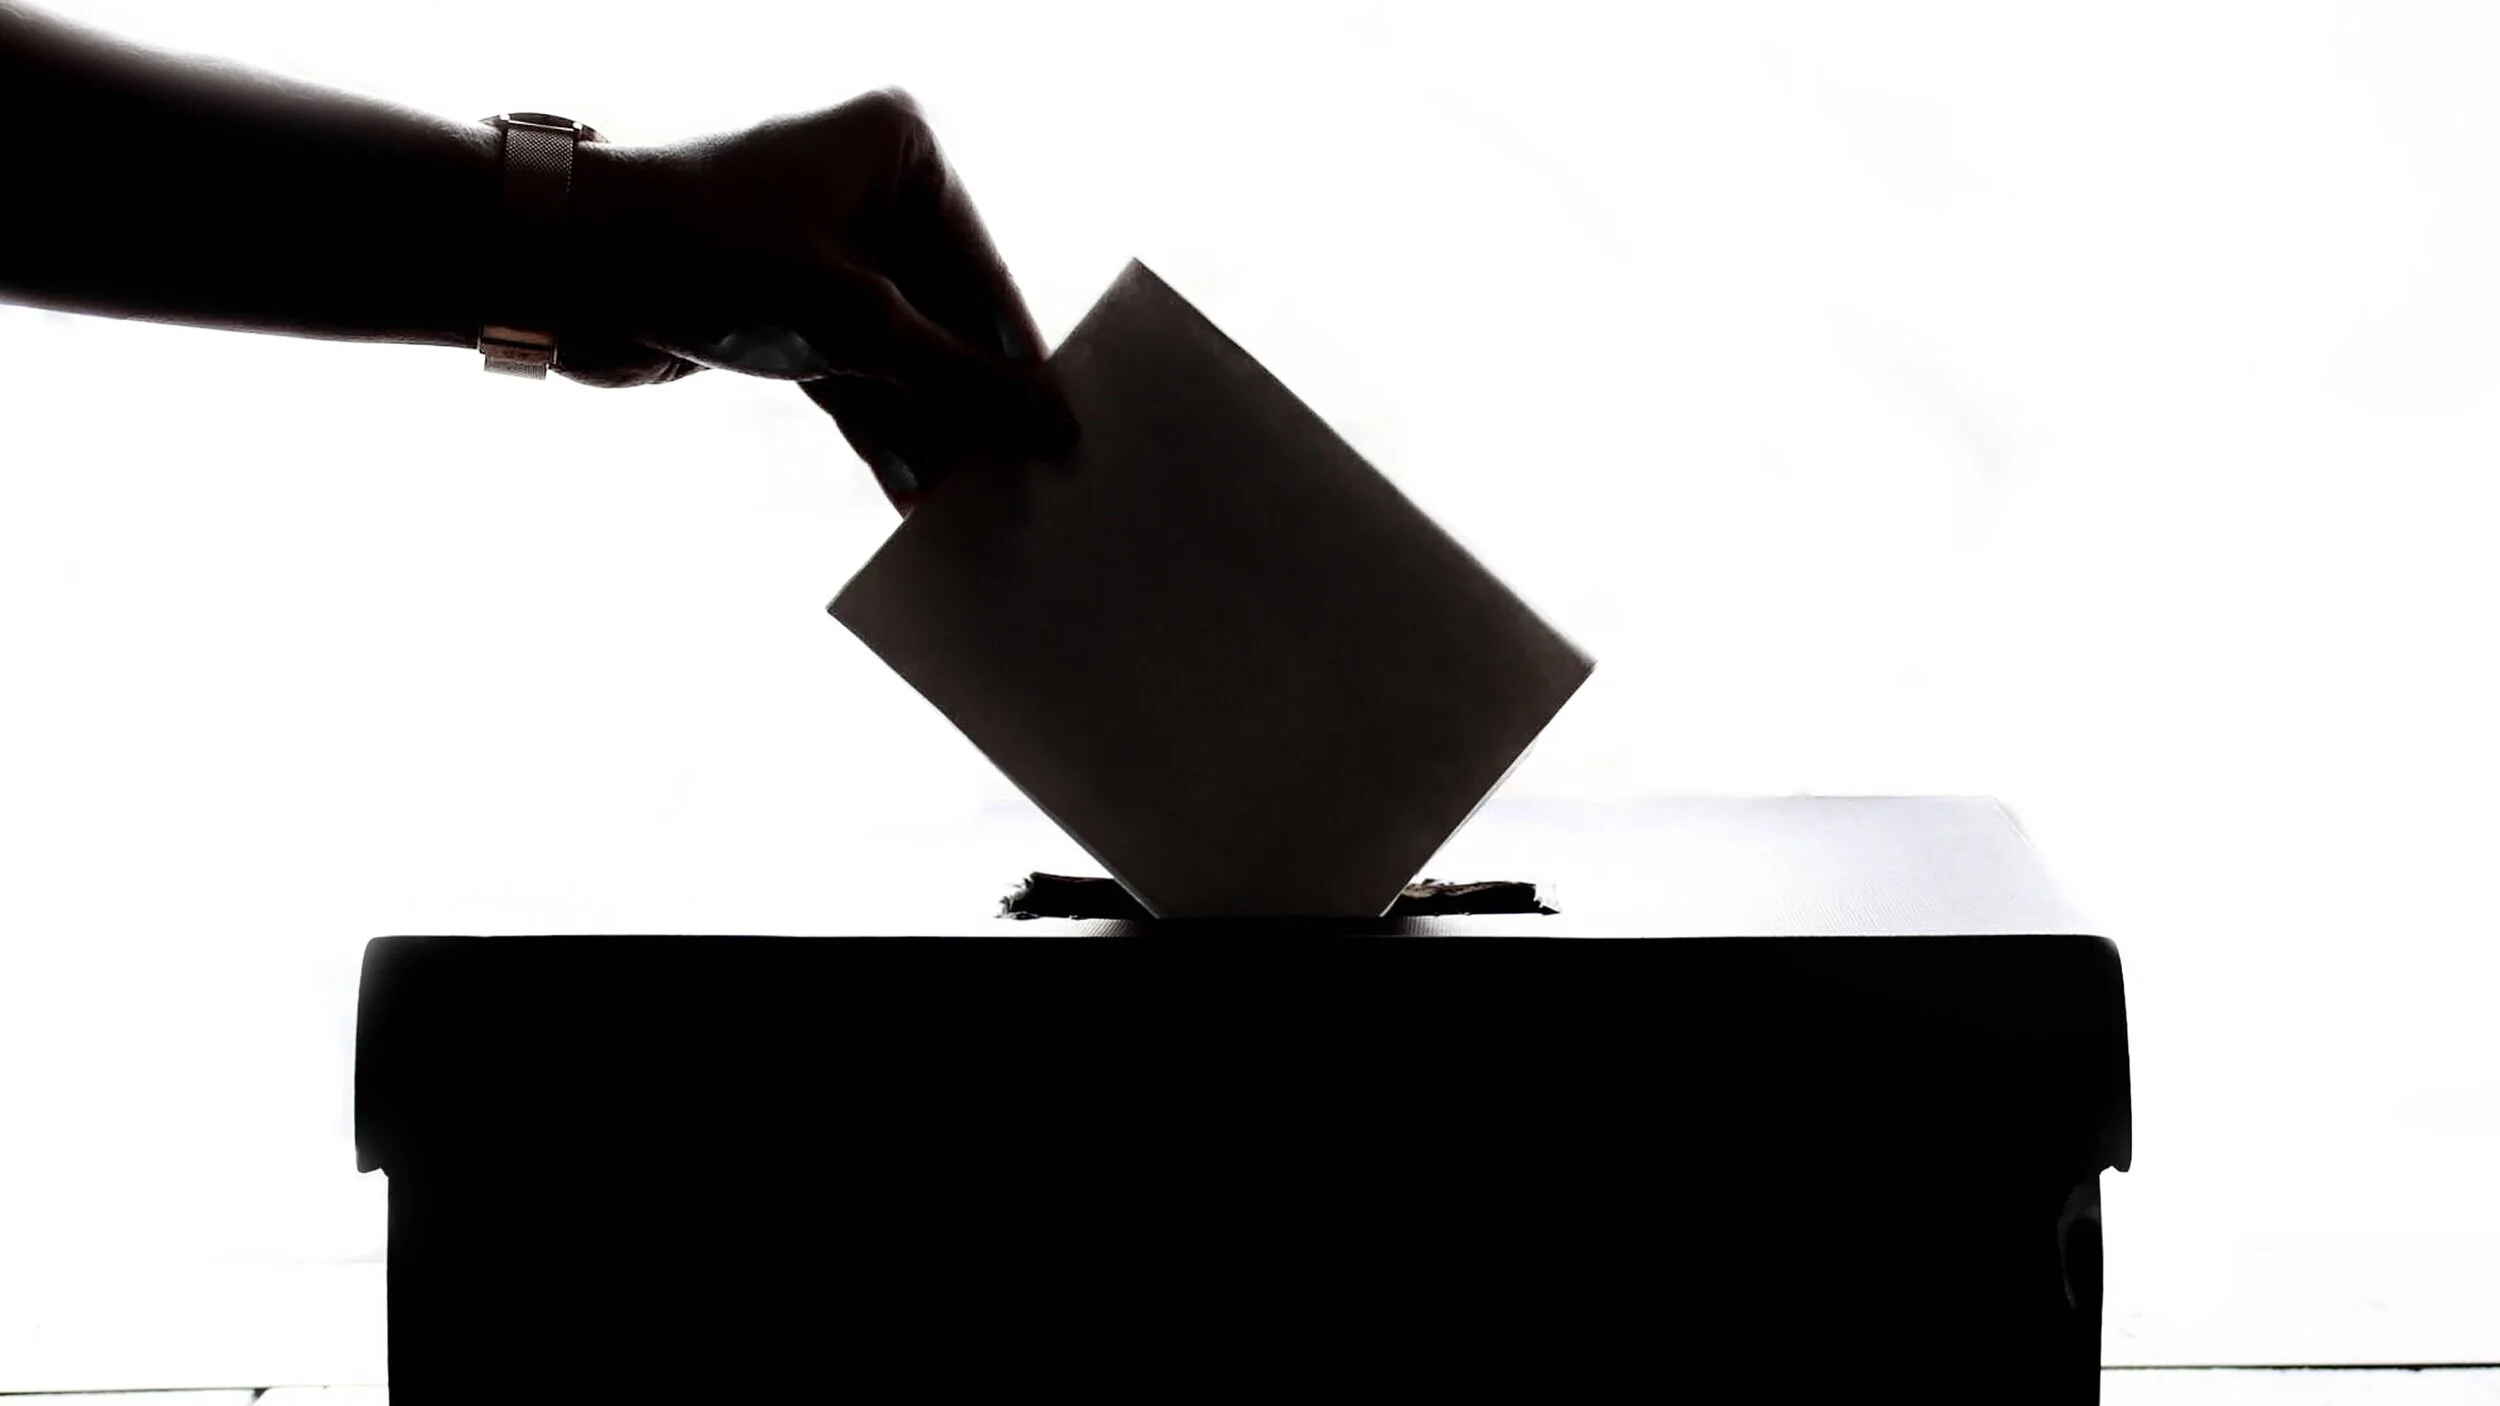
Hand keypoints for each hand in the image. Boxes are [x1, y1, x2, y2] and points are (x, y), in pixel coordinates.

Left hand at [561, 90, 1074, 513]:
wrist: (558, 268)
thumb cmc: (707, 256)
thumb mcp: (855, 326)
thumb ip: (961, 381)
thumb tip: (1055, 428)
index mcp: (900, 150)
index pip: (986, 273)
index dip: (1020, 364)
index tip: (1064, 439)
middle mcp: (868, 190)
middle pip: (949, 318)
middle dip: (973, 407)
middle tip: (1023, 485)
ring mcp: (826, 253)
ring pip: (904, 356)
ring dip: (930, 431)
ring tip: (974, 506)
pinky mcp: (788, 309)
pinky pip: (857, 377)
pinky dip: (881, 430)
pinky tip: (914, 495)